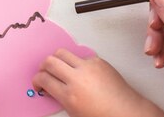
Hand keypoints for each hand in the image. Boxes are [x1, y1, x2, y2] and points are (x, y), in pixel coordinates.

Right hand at [32, 50, 163, 116]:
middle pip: (49, 61)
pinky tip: (81, 72)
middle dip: (43, 66)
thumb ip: (61, 98)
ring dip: (57, 60)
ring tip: (59, 67)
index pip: (44, 79)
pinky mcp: (98, 61)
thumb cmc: (103, 116)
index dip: (37, 80)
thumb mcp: (75, 113)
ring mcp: (88, 67)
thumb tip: (51, 88)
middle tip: (44, 72)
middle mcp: (77, 78)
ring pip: (62, 52)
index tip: (38, 82)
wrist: (127, 111)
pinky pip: (81, 56)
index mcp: (69, 95)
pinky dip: (77, 63)